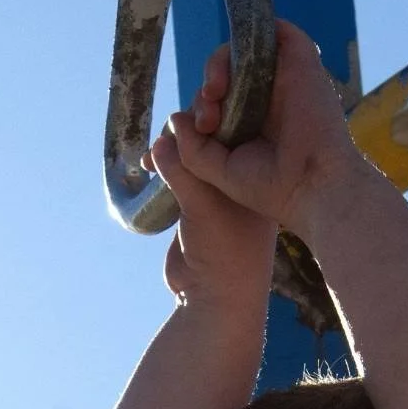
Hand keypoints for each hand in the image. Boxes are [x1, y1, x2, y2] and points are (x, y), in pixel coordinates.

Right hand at [148, 116, 274, 311]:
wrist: (217, 304)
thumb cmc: (225, 253)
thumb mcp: (205, 202)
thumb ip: (184, 165)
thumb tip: (166, 131)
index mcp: (258, 166)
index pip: (238, 117)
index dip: (220, 104)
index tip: (205, 105)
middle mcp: (240, 169)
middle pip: (212, 126)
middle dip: (190, 123)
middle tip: (177, 128)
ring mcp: (216, 185)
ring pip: (191, 146)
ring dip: (170, 144)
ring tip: (156, 152)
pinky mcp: (194, 200)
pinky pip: (177, 168)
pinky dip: (162, 162)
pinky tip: (148, 163)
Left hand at [165, 21, 366, 232]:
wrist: (311, 187)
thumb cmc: (272, 188)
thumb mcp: (221, 173)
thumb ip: (193, 150)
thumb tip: (176, 117)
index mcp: (252, 124)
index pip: (218, 100)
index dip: (201, 108)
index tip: (201, 130)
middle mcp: (268, 98)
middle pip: (227, 73)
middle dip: (207, 90)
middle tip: (206, 118)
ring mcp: (284, 79)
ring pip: (243, 51)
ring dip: (218, 65)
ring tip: (213, 93)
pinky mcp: (301, 62)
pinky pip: (275, 31)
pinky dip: (246, 41)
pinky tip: (230, 76)